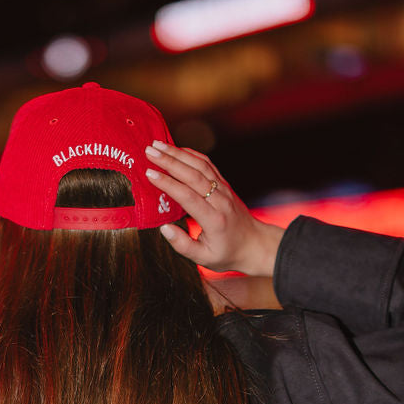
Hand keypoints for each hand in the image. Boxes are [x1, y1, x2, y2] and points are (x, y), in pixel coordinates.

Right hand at [145, 142, 283, 275]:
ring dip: (178, 153)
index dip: (168, 184)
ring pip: (200, 165)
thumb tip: (164, 228)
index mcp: (213, 220)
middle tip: (149, 151)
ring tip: (157, 145)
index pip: (188, 196)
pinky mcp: (224, 183)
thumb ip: (182, 245)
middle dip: (169, 161)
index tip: (149, 173)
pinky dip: (191, 153)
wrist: (254, 244)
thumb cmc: (227, 253)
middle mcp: (220, 200)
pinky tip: (176, 149)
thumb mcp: (204, 258)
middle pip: (193, 175)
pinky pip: (207, 163)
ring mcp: (223, 189)